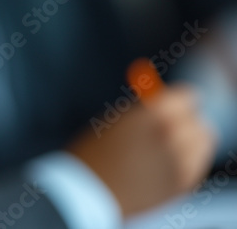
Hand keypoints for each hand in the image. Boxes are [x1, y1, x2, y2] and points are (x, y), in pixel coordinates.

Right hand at [66, 84, 216, 216]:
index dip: (179, 100)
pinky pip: (198, 165)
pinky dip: (191, 160)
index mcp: (151, 116)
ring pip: (203, 143)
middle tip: (178, 124)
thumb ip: (144, 115)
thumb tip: (164, 109)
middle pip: (196, 122)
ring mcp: (178, 162)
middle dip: (187, 121)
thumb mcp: (114, 123)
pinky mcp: (181, 185)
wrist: (88, 193)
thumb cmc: (95, 154)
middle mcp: (170, 136)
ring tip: (177, 144)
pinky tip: (174, 162)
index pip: (185, 98)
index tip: (177, 103)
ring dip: (193, 139)